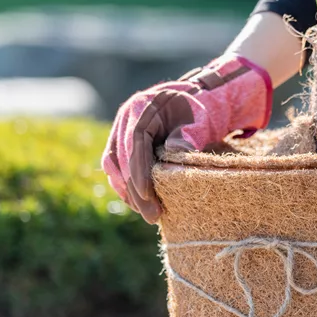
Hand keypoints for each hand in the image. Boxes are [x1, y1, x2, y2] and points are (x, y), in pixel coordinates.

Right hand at [102, 54, 271, 222]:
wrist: (201, 100)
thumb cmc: (202, 111)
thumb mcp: (200, 120)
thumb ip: (188, 135)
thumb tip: (175, 152)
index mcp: (142, 107)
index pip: (134, 143)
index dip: (138, 171)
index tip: (147, 195)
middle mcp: (126, 118)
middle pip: (120, 158)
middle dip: (134, 190)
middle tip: (151, 216)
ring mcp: (122, 130)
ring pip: (114, 166)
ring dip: (128, 192)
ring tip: (147, 214)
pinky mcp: (125, 144)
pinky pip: (118, 168)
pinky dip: (127, 186)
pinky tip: (140, 203)